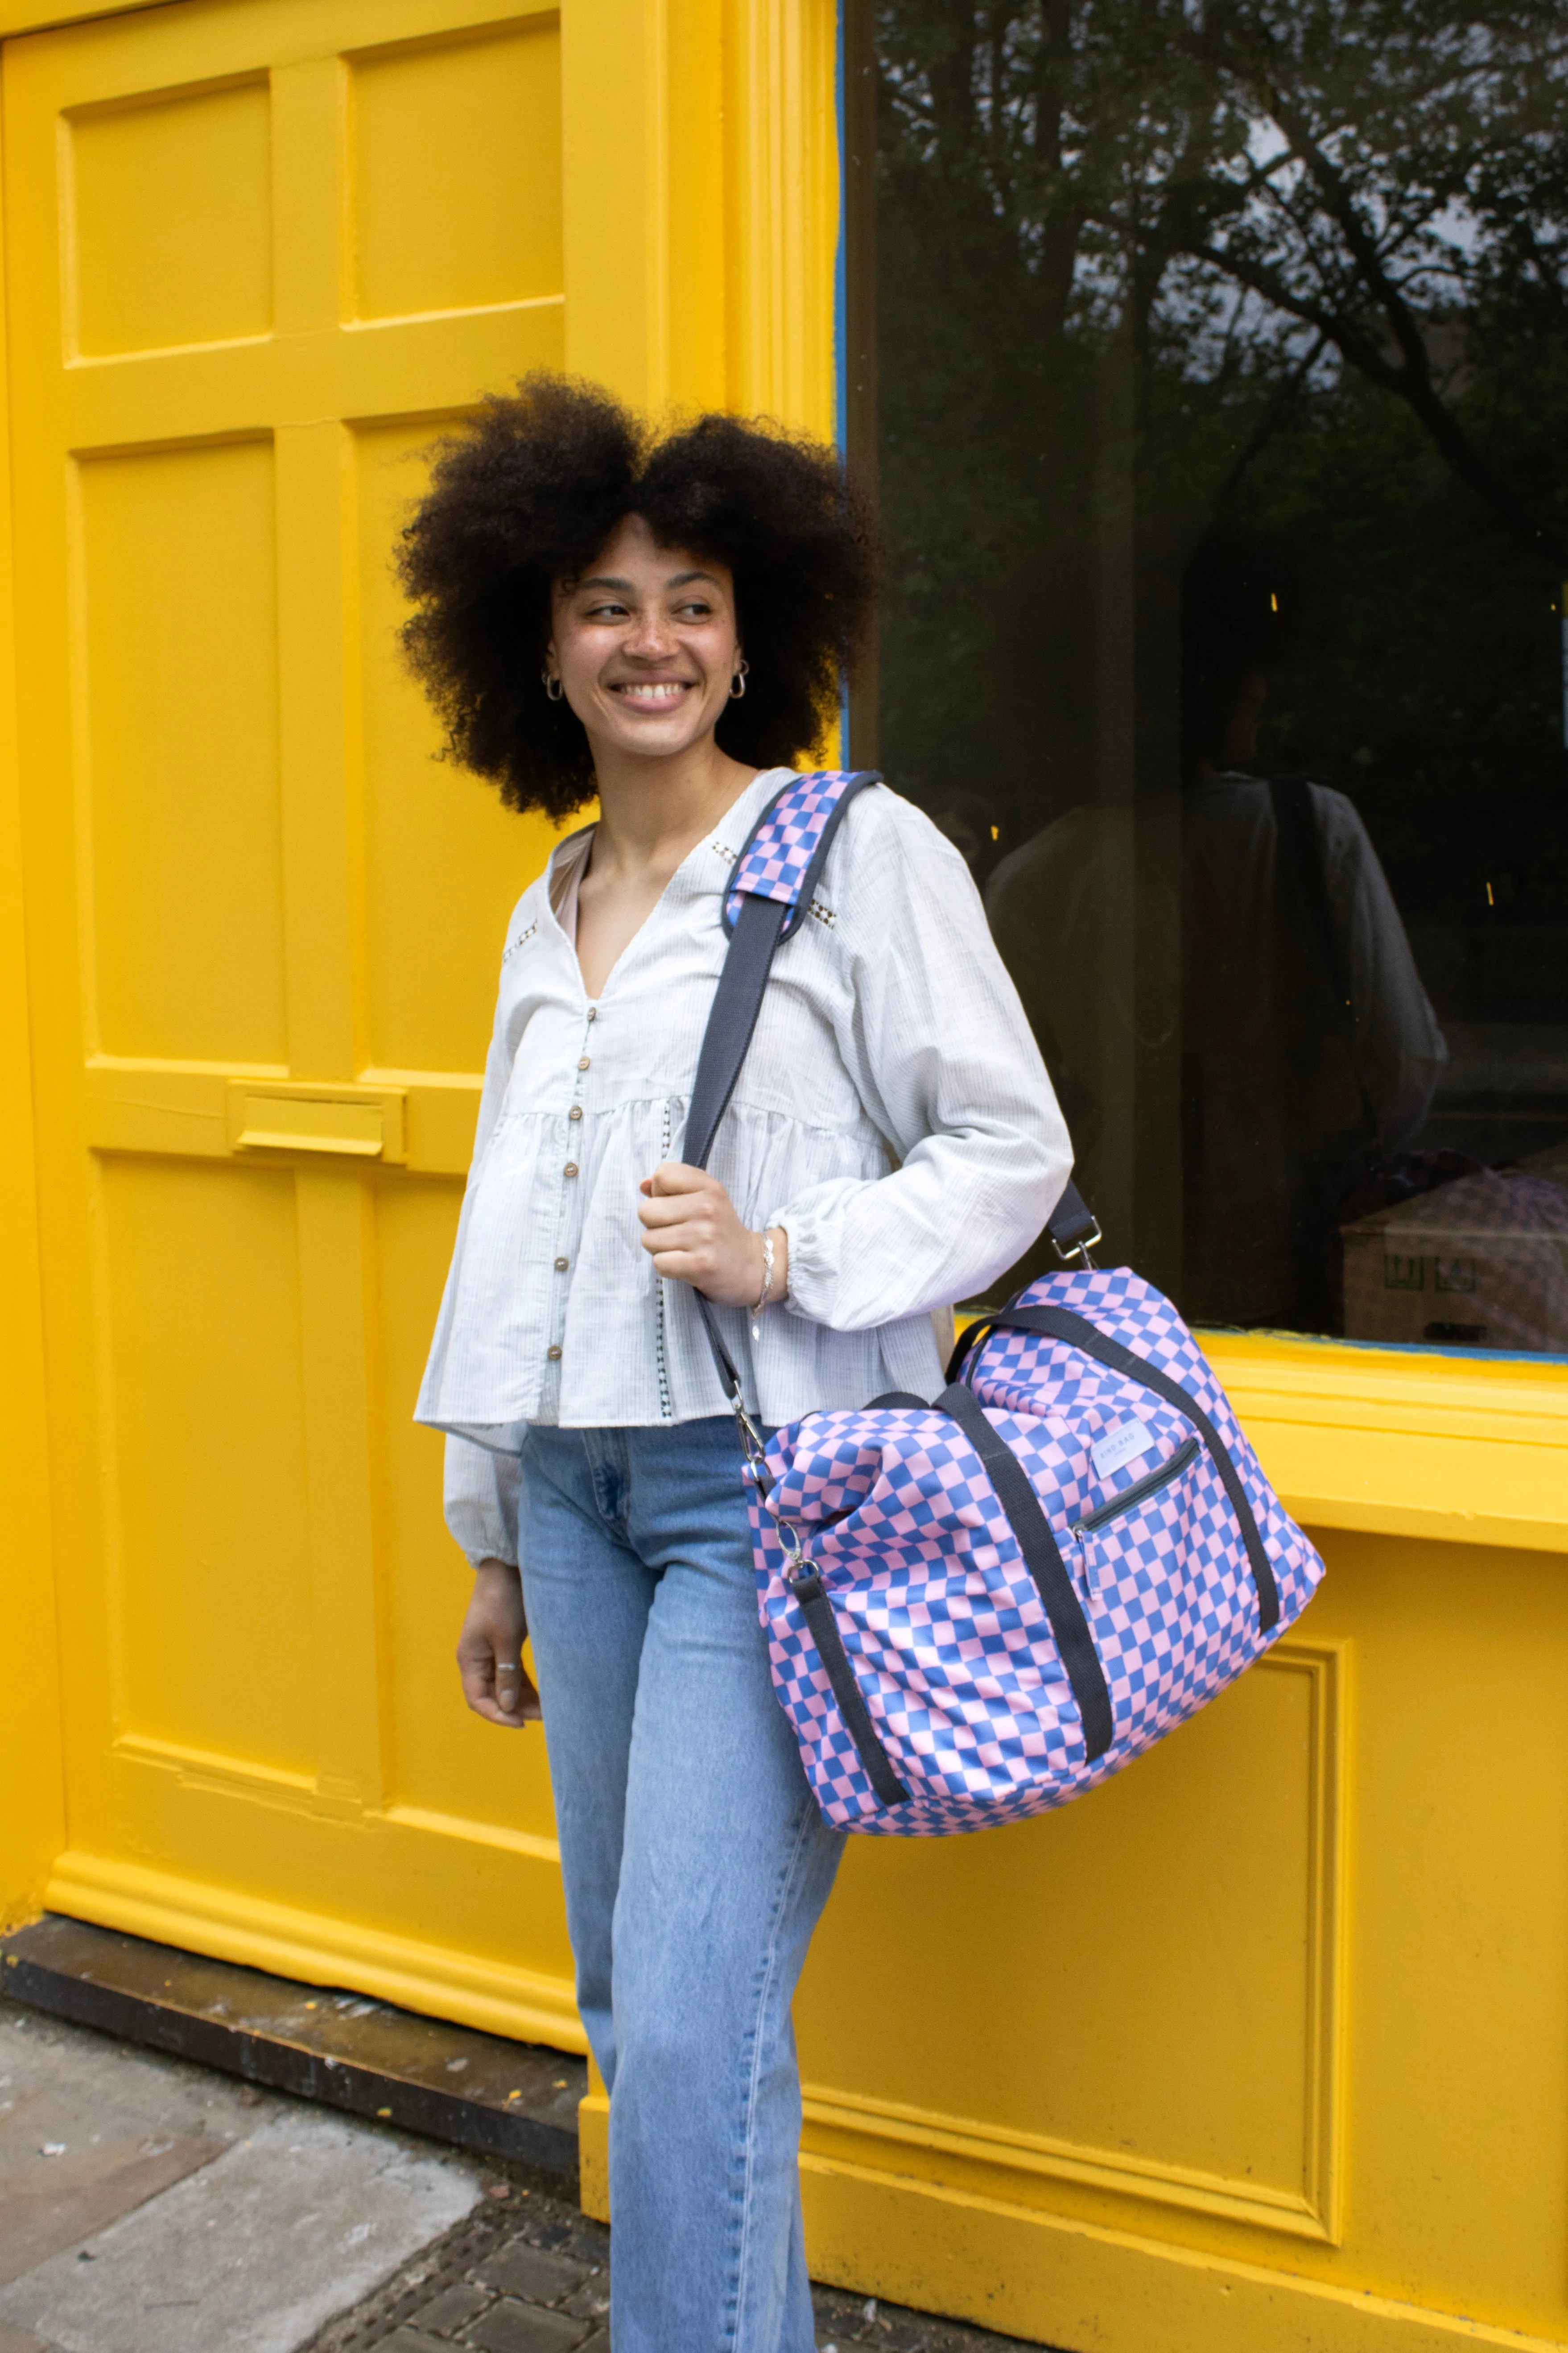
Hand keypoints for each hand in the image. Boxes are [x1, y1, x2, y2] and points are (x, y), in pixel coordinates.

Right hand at [457, 1560, 539, 1727]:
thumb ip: (507, 1673)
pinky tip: (543, 1693)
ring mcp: (489, 1653)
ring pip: (504, 1686)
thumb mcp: (507, 1638)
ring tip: (548, 1709)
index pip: (478, 1700)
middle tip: (545, 1716)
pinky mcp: (503, 1645)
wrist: (507, 1568)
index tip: (522, 1724)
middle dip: (516, 1709)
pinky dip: (526, 1684)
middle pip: (492, 1695)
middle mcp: (476, 1660)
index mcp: (469, 1659)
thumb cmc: (504, 1600)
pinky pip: (512, 1673)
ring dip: (523, 1698)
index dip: (498, 1715)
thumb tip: (508, 1706)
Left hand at [638, 1163, 787, 1306]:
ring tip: (684, 1250)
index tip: (679, 1208)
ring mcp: (704, 1237)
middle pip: (646, 1211)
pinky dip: (667, 1267)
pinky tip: (685, 1264)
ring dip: (660, 1248)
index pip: (662, 1174)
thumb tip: (644, 1185)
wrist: (753, 1266)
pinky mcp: (701, 1264)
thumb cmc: (720, 1231)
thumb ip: (672, 1187)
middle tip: (679, 1233)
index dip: (661, 1193)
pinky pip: (659, 1262)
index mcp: (709, 1187)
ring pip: (648, 1239)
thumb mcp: (706, 1198)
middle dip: (655, 1225)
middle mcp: (707, 1208)